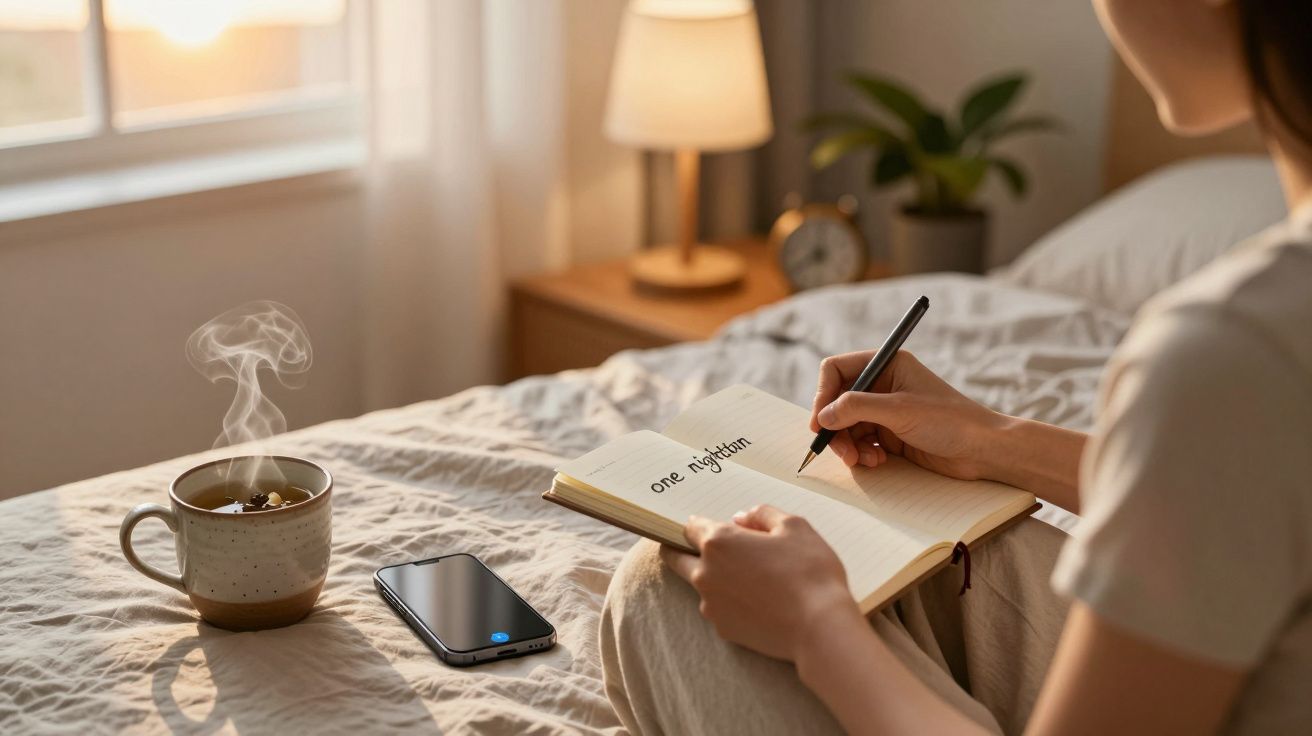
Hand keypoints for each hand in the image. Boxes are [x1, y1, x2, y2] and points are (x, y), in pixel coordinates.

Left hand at [661, 505, 864, 662]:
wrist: (819, 627)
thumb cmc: (810, 572)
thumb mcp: (794, 527)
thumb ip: (763, 514)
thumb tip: (742, 518)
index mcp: (719, 542)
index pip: (690, 527)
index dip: (700, 524)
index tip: (706, 526)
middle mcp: (706, 573)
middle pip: (676, 558)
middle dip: (681, 550)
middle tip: (697, 548)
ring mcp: (711, 605)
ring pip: (699, 586)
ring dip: (712, 578)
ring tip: (748, 579)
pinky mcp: (723, 630)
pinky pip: (718, 609)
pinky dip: (729, 603)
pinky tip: (757, 602)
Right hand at [809, 349, 1004, 479]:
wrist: (983, 451)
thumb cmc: (950, 421)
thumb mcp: (900, 410)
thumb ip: (857, 408)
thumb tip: (823, 416)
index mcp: (887, 365)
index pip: (837, 370)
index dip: (823, 394)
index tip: (820, 421)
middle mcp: (883, 385)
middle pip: (837, 402)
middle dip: (835, 427)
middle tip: (840, 451)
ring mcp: (885, 410)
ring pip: (846, 426)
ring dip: (848, 445)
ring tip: (863, 460)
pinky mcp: (890, 434)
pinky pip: (860, 442)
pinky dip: (862, 454)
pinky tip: (877, 462)